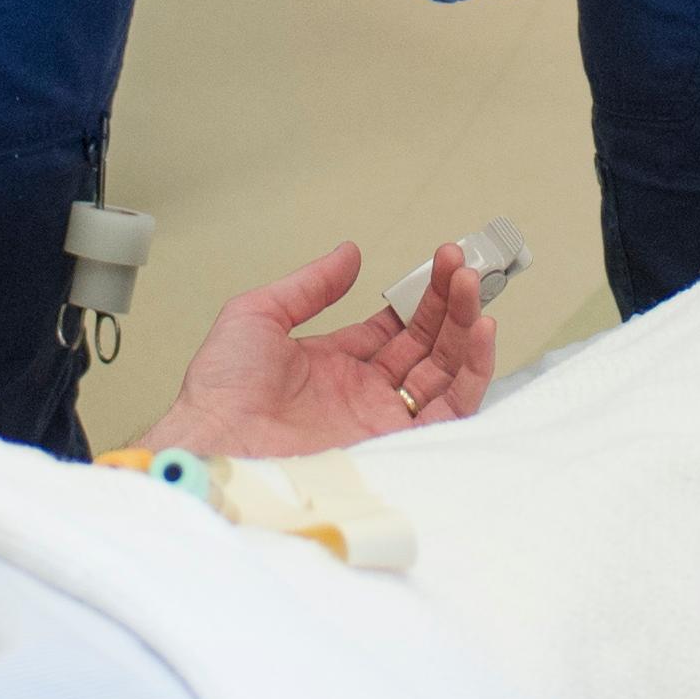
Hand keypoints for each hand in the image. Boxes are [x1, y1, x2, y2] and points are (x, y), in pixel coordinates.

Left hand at [139, 241, 499, 455]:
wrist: (219, 443)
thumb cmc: (222, 392)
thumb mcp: (258, 315)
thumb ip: (310, 286)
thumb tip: (348, 253)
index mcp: (334, 366)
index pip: (394, 329)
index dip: (420, 296)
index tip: (440, 262)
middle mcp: (363, 395)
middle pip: (425, 345)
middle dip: (448, 303)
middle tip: (463, 264)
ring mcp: (381, 420)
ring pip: (444, 371)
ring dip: (464, 326)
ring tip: (472, 284)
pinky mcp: (397, 445)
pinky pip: (451, 409)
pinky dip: (474, 371)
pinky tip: (480, 331)